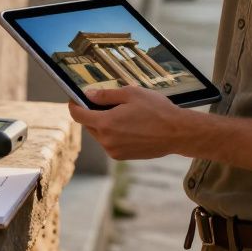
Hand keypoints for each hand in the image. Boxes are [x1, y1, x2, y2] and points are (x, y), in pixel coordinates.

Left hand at [67, 86, 191, 159]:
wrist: (177, 133)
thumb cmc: (157, 110)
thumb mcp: (130, 94)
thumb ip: (105, 95)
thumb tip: (88, 95)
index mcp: (105, 124)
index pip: (78, 115)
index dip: (74, 104)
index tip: (75, 98)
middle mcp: (107, 141)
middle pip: (88, 125)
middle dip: (91, 112)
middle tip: (104, 101)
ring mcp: (114, 151)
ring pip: (99, 134)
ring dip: (103, 123)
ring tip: (122, 112)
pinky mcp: (123, 156)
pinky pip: (110, 142)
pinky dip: (113, 133)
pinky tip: (128, 124)